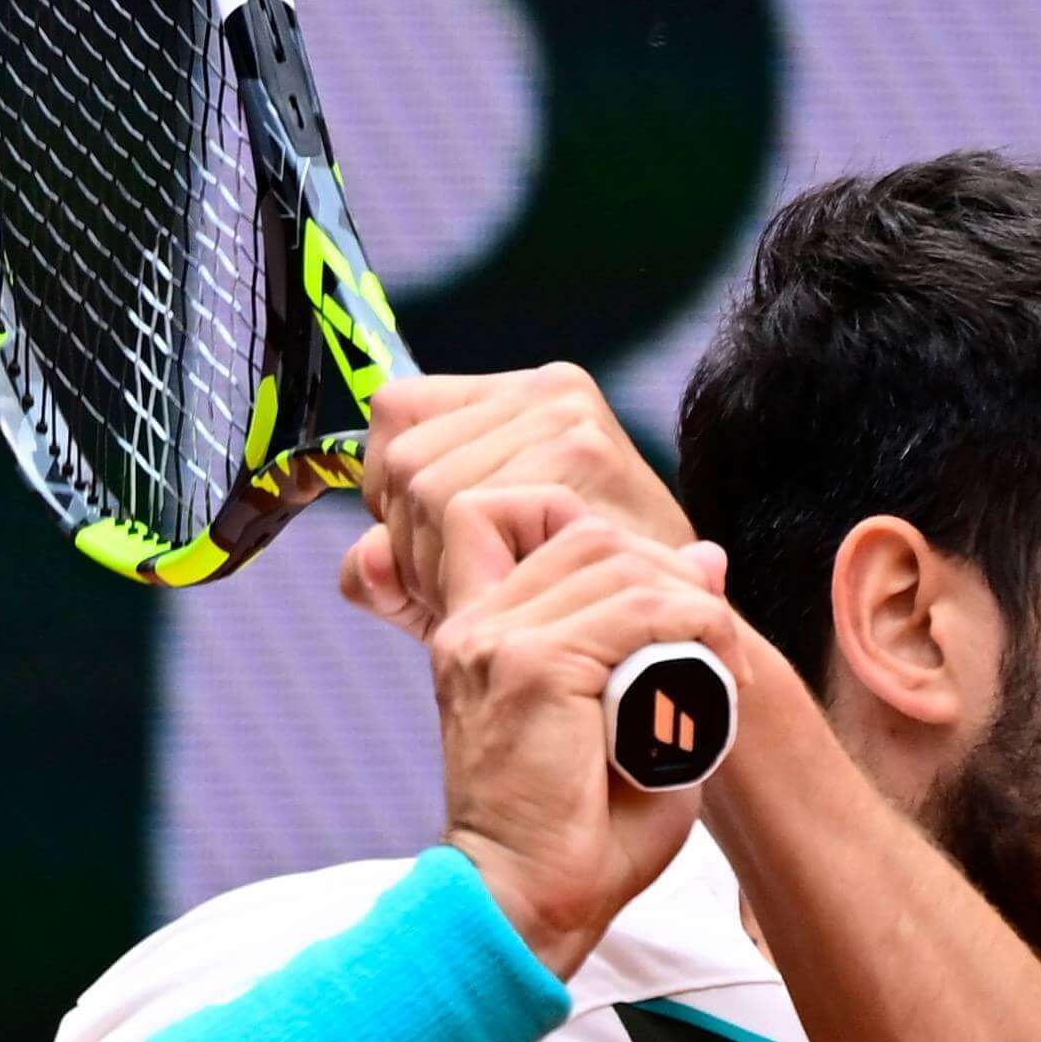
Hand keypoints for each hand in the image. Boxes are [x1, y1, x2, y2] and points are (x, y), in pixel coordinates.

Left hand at [342, 364, 691, 638]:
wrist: (678, 651)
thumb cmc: (582, 614)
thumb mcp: (473, 586)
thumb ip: (400, 575)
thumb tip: (363, 563)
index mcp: (514, 399)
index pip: (396, 414)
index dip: (388, 494)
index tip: (424, 559)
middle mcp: (543, 390)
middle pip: (405, 454)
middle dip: (408, 541)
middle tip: (461, 594)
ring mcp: (564, 415)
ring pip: (426, 483)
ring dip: (434, 562)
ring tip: (488, 599)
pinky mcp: (581, 451)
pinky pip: (466, 508)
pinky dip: (466, 566)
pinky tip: (509, 595)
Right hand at [428, 485, 738, 977]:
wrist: (523, 908)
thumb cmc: (572, 838)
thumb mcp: (618, 718)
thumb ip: (651, 635)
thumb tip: (707, 558)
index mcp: (477, 633)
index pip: (519, 517)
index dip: (607, 539)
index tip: (669, 604)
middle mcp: (476, 627)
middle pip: (587, 535)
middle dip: (667, 572)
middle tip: (715, 643)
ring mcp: (497, 641)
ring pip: (617, 563)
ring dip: (691, 604)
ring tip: (723, 666)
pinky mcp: (532, 668)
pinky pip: (639, 610)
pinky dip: (698, 629)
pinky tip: (718, 675)